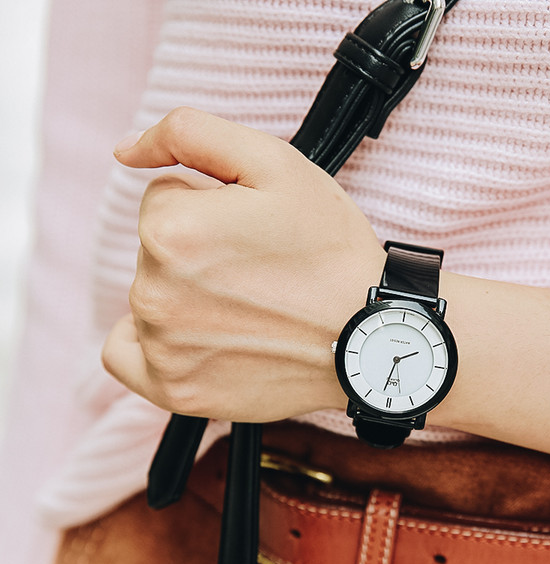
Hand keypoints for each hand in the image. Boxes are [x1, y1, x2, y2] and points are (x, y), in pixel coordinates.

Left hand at [102, 107, 383, 421]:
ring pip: (152, 296)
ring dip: (186, 294)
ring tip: (248, 309)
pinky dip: (149, 344)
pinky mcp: (176, 391)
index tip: (255, 232)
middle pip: (156, 250)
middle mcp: (153, 293)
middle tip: (259, 271)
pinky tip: (194, 337)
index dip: (213, 206)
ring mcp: (163, 349)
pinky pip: (126, 356)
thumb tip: (126, 150)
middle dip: (199, 250)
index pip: (165, 198)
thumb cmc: (331, 251)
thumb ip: (189, 132)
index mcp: (170, 230)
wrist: (370, 335)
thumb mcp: (276, 163)